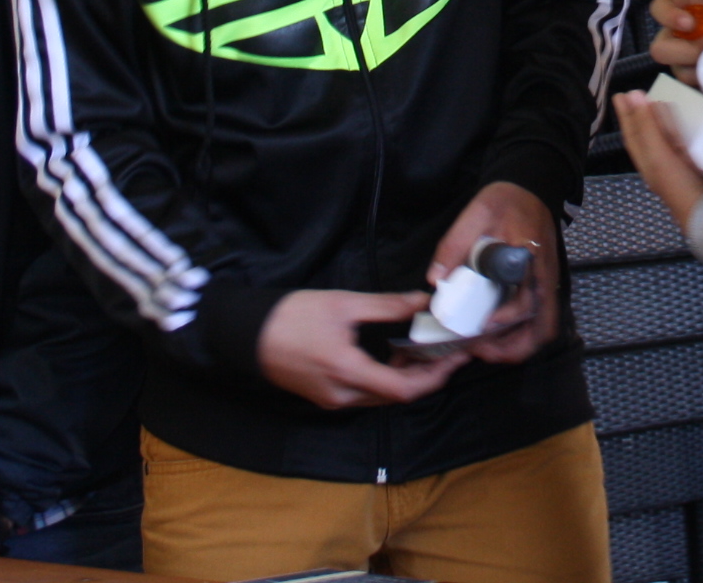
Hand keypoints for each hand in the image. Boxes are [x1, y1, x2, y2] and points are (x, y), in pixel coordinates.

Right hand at [255, 289, 464, 408]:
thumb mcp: (344, 303)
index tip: (455, 357)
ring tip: (424, 347)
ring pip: (381, 396)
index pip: (405, 389)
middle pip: (396, 395)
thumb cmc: (292, 316)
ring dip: (406, 376)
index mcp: (349, 373)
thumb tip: (423, 302)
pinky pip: (365, 393)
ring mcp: (332, 400)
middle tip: (447, 350)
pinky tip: (394, 353)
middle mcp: (343, 396)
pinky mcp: (325, 396)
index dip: (435, 376)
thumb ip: (388, 306)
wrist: (247, 334)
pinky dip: (386, 376)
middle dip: (426, 374)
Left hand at [427, 181, 559, 364]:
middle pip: (544, 325)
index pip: (528, 300)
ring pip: (543, 327)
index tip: (482, 327)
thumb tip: (435, 278)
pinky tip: (495, 334)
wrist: (530, 187)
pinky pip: (538, 318)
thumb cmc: (506, 200)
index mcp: (531, 257)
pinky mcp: (542, 285)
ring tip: (487, 350)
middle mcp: (545, 275)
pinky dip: (520, 333)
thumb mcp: (476, 214)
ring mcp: (546, 282)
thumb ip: (454, 245)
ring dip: (518, 344)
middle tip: (484, 352)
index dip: (506, 318)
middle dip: (515, 347)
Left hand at [611, 90, 702, 231]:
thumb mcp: (659, 154)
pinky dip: (677, 130)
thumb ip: (647, 126)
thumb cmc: (679, 185)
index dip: (627, 115)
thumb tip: (634, 95)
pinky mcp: (693, 167)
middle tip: (635, 94)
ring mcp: (676, 166)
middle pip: (645, 136)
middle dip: (639, 116)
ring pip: (662, 139)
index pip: (633, 134)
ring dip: (658, 121)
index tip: (621, 95)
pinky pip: (680, 143)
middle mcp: (658, 164)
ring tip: (656, 104)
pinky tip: (682, 125)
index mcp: (647, 162)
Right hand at [647, 0, 702, 81]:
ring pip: (678, 72)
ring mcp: (686, 63)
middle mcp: (679, 38)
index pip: (661, 7)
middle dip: (683, 52)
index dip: (667, 14)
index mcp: (688, 11)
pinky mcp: (698, 83)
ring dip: (700, 72)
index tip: (689, 23)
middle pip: (660, 48)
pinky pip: (694, 90)